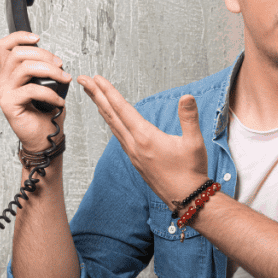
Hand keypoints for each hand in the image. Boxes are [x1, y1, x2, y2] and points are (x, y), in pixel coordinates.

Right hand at [0, 32, 72, 150]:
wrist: (44, 138)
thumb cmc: (45, 112)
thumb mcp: (45, 84)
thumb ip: (42, 68)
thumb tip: (53, 59)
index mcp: (10, 72)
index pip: (5, 46)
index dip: (20, 36)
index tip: (37, 38)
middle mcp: (4, 80)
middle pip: (19, 53)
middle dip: (44, 55)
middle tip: (60, 65)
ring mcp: (5, 92)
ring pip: (26, 68)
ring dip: (50, 71)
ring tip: (64, 79)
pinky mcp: (9, 104)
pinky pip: (31, 89)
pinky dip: (50, 93)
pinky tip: (59, 100)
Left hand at [77, 75, 207, 205]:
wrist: (187, 199)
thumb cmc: (191, 172)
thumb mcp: (194, 142)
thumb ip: (189, 118)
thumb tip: (187, 97)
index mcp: (146, 138)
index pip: (123, 108)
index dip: (108, 91)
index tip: (96, 78)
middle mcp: (134, 145)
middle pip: (111, 115)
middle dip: (96, 95)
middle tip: (83, 79)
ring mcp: (133, 154)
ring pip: (112, 126)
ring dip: (101, 107)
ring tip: (92, 94)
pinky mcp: (136, 161)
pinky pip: (118, 136)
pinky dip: (110, 122)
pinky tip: (110, 119)